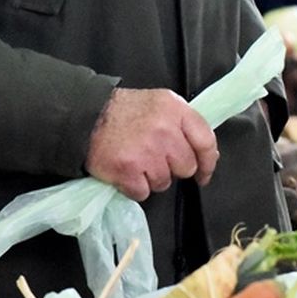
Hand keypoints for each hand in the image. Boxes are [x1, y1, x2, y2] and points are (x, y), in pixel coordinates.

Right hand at [85, 88, 218, 200]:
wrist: (88, 117)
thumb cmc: (128, 111)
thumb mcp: (162, 104)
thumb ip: (186, 124)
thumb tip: (208, 154)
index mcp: (176, 111)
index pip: (206, 141)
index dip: (208, 162)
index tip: (204, 173)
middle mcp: (164, 131)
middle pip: (186, 167)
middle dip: (174, 167)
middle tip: (157, 158)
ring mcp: (146, 152)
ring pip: (164, 182)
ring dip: (152, 178)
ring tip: (138, 161)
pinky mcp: (127, 171)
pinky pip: (143, 193)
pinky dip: (135, 187)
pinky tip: (127, 172)